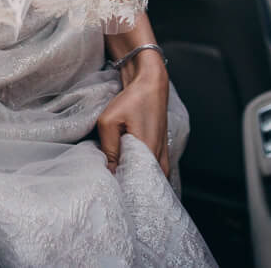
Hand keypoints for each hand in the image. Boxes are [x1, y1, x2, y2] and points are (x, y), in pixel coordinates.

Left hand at [96, 53, 170, 176]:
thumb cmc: (132, 99)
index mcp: (149, 153)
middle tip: (109, 185)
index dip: (119, 188)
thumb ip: (108, 148)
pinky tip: (126, 169)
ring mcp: (163, 157)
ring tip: (117, 176)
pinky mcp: (162, 152)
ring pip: (147, 180)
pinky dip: (139, 173)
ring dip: (132, 179)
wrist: (150, 83)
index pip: (134, 185)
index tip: (106, 188)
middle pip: (141, 185)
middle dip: (125, 186)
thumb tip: (108, 173)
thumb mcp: (109, 121)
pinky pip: (151, 172)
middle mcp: (160, 159)